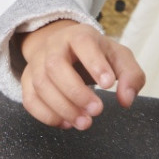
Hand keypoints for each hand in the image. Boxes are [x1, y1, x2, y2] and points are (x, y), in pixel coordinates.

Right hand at [18, 20, 145, 130]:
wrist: (65, 48)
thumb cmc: (96, 54)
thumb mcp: (119, 57)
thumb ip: (131, 76)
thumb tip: (126, 99)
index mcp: (79, 35)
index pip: (82, 42)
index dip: (94, 63)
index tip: (108, 84)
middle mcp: (54, 46)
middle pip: (55, 65)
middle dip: (76, 92)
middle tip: (97, 110)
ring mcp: (37, 63)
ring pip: (41, 84)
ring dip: (63, 108)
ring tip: (85, 123)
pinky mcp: (28, 81)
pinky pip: (30, 100)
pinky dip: (47, 115)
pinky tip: (66, 123)